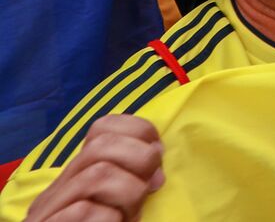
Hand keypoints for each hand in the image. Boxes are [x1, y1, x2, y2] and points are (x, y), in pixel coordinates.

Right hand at [25, 114, 163, 221]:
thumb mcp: (117, 206)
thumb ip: (131, 183)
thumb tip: (158, 169)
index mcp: (76, 177)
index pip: (102, 128)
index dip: (138, 130)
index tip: (158, 154)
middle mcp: (58, 190)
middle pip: (102, 145)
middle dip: (140, 159)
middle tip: (151, 186)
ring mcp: (49, 213)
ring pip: (97, 174)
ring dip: (129, 192)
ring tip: (131, 213)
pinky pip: (86, 211)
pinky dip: (111, 219)